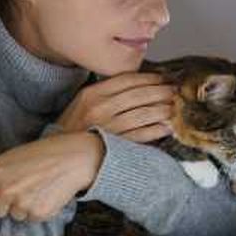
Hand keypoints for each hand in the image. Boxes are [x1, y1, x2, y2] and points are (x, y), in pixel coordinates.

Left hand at [0, 131, 102, 220]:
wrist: (72, 158)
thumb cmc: (40, 155)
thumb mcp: (9, 158)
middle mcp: (4, 190)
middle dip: (4, 204)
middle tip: (21, 188)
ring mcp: (20, 204)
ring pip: (14, 216)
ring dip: (22, 207)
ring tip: (36, 188)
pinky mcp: (37, 213)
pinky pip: (30, 219)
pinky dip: (37, 210)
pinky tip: (45, 194)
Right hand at [54, 71, 176, 142]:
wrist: (61, 158)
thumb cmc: (72, 131)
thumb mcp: (82, 104)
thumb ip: (104, 93)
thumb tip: (136, 86)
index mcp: (92, 94)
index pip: (127, 79)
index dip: (149, 77)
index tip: (163, 77)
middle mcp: (101, 108)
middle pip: (139, 94)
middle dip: (161, 91)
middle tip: (175, 91)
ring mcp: (109, 127)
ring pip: (144, 113)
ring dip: (163, 109)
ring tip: (174, 107)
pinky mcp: (117, 145)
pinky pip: (143, 134)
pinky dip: (158, 129)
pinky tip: (168, 126)